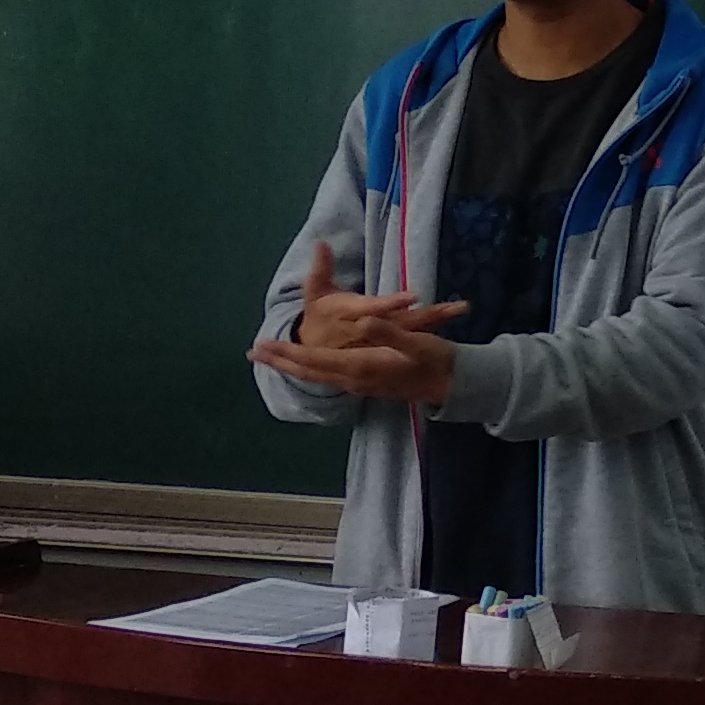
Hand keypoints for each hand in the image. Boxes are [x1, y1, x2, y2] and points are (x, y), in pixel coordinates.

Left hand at [247, 243, 465, 404]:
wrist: (451, 384)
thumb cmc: (435, 360)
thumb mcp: (415, 342)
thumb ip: (387, 332)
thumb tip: (364, 319)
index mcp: (360, 366)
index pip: (314, 361)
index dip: (286, 352)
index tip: (262, 344)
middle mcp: (353, 378)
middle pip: (308, 371)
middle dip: (280, 361)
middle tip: (253, 352)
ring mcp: (358, 383)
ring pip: (315, 376)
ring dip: (291, 366)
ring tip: (270, 357)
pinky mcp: (364, 381)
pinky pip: (326, 376)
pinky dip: (307, 369)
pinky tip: (303, 365)